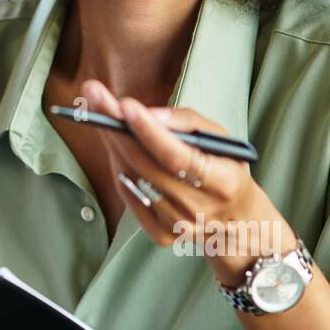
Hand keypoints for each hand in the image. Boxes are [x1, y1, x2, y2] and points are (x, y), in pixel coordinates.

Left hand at [79, 79, 294, 285]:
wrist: (235, 221)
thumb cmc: (225, 167)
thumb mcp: (220, 139)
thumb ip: (188, 122)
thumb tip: (150, 114)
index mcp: (223, 182)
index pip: (177, 157)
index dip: (149, 131)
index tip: (124, 105)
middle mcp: (199, 208)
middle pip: (146, 165)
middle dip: (116, 127)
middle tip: (94, 94)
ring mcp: (177, 225)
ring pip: (133, 177)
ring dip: (112, 142)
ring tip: (98, 110)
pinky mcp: (161, 235)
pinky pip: (129, 195)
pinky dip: (118, 167)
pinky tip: (114, 145)